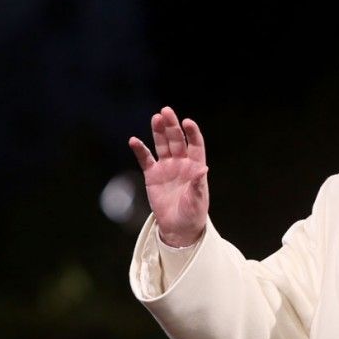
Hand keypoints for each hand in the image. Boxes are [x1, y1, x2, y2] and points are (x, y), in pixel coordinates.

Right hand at [128, 107, 208, 246]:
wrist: (178, 227)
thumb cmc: (193, 213)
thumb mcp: (198, 201)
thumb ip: (198, 184)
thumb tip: (203, 169)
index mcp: (196, 166)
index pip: (195, 145)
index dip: (192, 133)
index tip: (187, 122)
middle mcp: (181, 163)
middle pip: (177, 140)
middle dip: (172, 126)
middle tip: (166, 111)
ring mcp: (166, 167)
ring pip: (162, 145)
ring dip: (158, 132)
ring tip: (155, 118)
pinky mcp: (152, 175)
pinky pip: (146, 159)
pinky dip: (140, 150)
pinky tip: (134, 140)